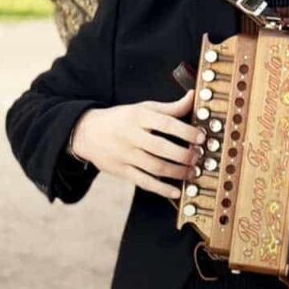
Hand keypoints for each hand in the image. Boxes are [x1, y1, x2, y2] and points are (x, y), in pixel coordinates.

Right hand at [70, 90, 204, 198]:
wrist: (87, 132)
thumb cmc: (122, 119)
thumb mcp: (143, 108)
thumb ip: (170, 108)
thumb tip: (193, 97)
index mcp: (138, 117)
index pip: (165, 123)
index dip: (186, 131)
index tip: (201, 137)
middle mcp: (131, 136)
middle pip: (161, 148)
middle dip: (184, 155)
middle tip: (198, 157)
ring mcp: (125, 155)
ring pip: (154, 167)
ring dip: (177, 173)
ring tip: (193, 172)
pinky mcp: (121, 171)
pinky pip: (143, 182)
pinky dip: (161, 189)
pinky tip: (176, 192)